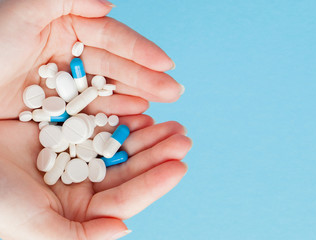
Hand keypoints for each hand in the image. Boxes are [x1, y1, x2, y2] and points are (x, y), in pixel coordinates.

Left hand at [0, 0, 182, 118]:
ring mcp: (65, 83)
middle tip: (175, 91)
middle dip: (147, 77)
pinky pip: (90, 111)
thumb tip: (109, 4)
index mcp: (66, 26)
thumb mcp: (24, 9)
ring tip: (160, 104)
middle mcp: (70, 53)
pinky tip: (134, 115)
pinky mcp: (56, 108)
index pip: (112, 37)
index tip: (167, 64)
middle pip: (116, 66)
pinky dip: (113, 114)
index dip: (141, 50)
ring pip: (108, 90)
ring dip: (136, 96)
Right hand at [0, 118, 190, 238]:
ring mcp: (78, 157)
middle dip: (157, 154)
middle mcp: (84, 184)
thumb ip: (81, 235)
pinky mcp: (69, 133)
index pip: (126, 198)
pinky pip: (101, 124)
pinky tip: (142, 112)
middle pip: (129, 169)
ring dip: (146, 136)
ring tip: (171, 124)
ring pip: (120, 145)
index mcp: (81, 210)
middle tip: (183, 138)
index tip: (181, 166)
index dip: (154, 183)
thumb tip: (124, 228)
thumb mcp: (35, 226)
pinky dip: (121, 118)